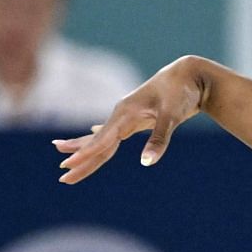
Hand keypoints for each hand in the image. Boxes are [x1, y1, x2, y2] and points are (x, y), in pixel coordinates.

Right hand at [53, 56, 208, 183]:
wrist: (190, 75)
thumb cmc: (181, 92)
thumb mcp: (172, 115)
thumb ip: (158, 139)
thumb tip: (145, 163)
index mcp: (126, 114)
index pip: (103, 140)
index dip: (87, 153)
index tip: (70, 164)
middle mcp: (122, 115)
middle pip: (98, 143)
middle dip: (80, 159)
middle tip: (62, 176)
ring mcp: (127, 116)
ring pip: (102, 138)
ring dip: (84, 149)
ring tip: (61, 154)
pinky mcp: (136, 117)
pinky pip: (113, 132)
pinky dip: (101, 136)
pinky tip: (92, 134)